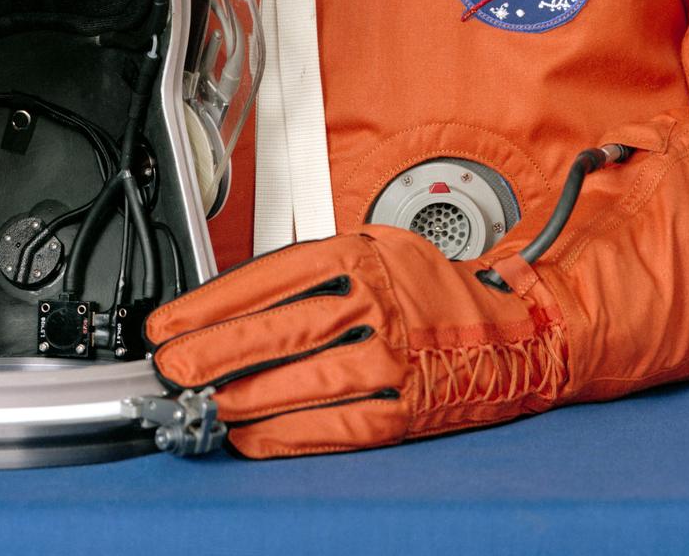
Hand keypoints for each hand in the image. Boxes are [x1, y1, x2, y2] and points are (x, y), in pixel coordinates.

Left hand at [145, 225, 564, 457]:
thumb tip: (236, 303)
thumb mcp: (377, 250)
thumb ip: (315, 271)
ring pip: (306, 379)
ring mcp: (395, 356)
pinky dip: (290, 435)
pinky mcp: (408, 407)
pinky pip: (339, 424)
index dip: (214, 301)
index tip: (172, 322)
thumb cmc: (434, 290)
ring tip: (205, 404)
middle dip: (217, 349)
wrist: (515, 333)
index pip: (273, 275)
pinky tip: (254, 437)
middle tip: (174, 367)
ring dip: (247, 396)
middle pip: (284, 326)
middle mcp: (380, 300)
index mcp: (364, 253)